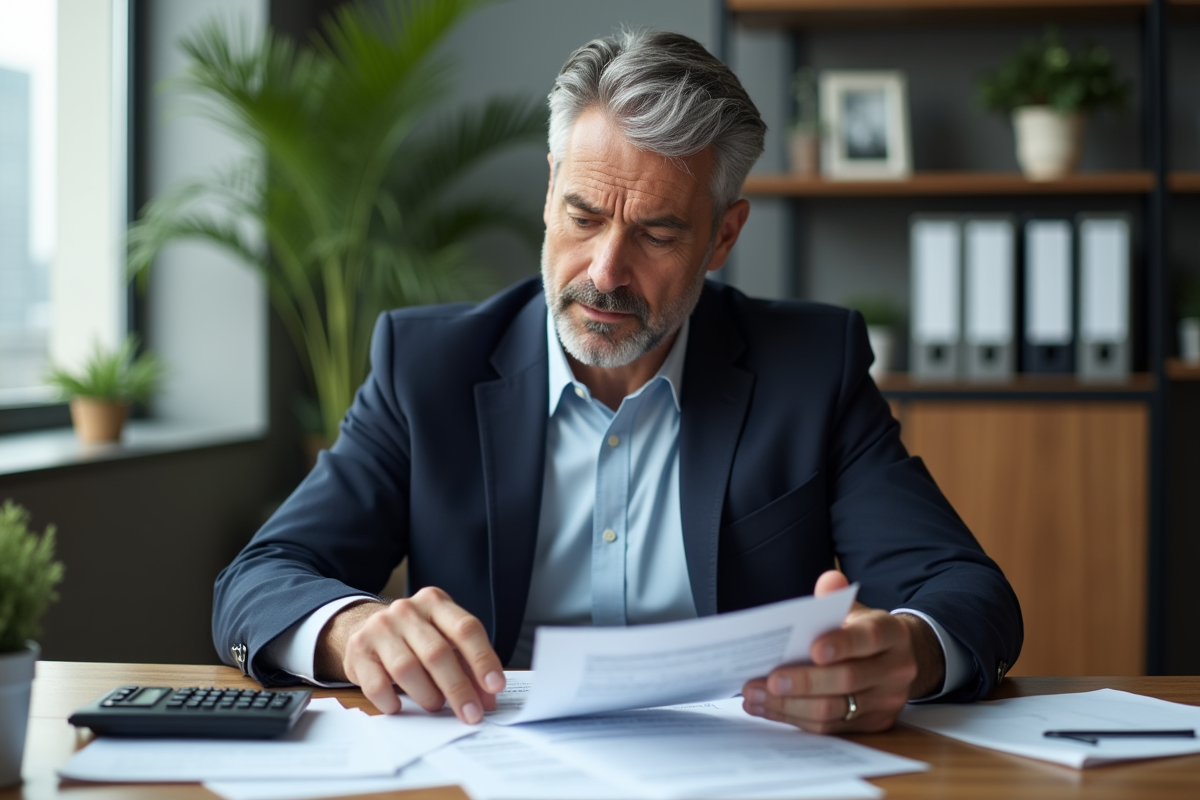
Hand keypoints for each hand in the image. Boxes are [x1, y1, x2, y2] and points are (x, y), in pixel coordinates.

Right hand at [315, 587, 505, 723]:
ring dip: (427, 695)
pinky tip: (400, 706)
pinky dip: (392, 701)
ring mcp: (379, 628)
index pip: (465, 628)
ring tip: (436, 706)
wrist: (364, 627)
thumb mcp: (443, 639)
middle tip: (471, 715)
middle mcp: (407, 610)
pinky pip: (376, 684)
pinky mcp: (357, 650)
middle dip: (459, 689)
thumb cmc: (414, 637)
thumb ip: (467, 665)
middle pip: (438, 652)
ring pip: (407, 668)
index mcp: (435, 602)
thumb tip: (487, 700)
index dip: (483, 659)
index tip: (495, 686)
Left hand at [741, 570, 944, 732]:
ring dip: (790, 705)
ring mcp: (887, 701)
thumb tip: (829, 581)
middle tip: (769, 680)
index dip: (841, 644)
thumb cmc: (864, 632)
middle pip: (848, 680)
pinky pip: (830, 727)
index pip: (869, 638)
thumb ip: (836, 598)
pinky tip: (768, 708)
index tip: (812, 649)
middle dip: (804, 681)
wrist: (898, 661)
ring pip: (835, 709)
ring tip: (755, 696)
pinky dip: (795, 718)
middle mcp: (896, 669)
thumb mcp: (855, 610)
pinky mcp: (873, 725)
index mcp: (891, 633)